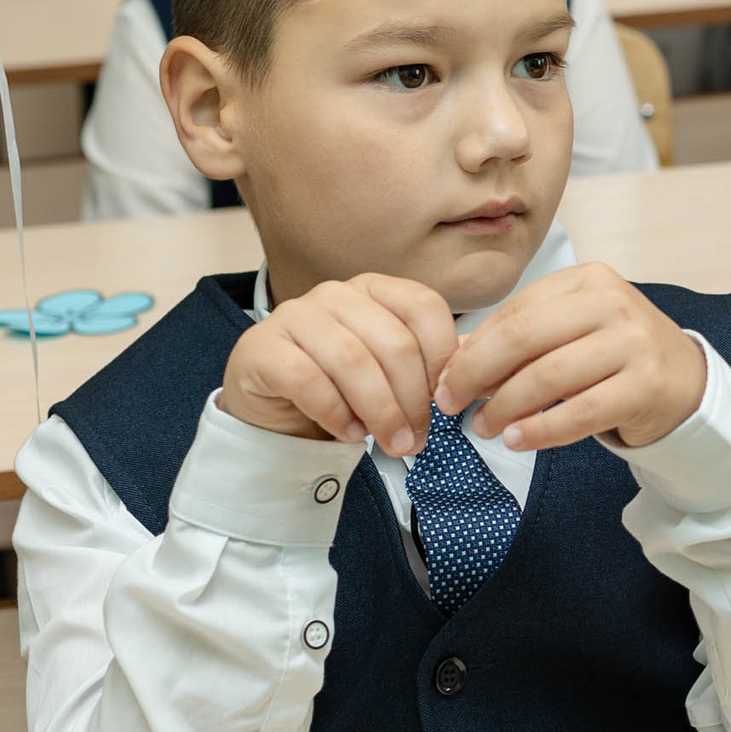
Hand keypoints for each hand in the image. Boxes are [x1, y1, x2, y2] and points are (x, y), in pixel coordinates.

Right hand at [220, 273, 457, 454]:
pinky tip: (351, 434)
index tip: (446, 399)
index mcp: (374, 288)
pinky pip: (309, 381)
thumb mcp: (389, 372)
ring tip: (392, 443)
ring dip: (381, 412)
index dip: (442, 357)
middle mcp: (335, 294)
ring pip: (353, 362)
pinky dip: (337, 414)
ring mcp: (294, 316)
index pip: (424, 308)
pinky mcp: (261, 347)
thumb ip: (425, 366)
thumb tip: (469, 380)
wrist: (275, 409)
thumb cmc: (340, 388)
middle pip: (393, 342)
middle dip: (413, 399)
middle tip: (417, 437)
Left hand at [445, 262, 708, 451]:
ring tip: (483, 427)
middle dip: (476, 374)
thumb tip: (452, 362)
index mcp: (589, 280)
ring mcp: (633, 344)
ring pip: (548, 377)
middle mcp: (613, 304)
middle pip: (524, 338)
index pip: (514, 312)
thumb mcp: (570, 331)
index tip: (446, 379)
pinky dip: (540, 430)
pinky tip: (516, 440)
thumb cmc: (615, 355)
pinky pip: (579, 413)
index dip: (472, 349)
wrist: (685, 380)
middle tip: (452, 403)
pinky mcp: (645, 386)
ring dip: (504, 407)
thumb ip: (516, 338)